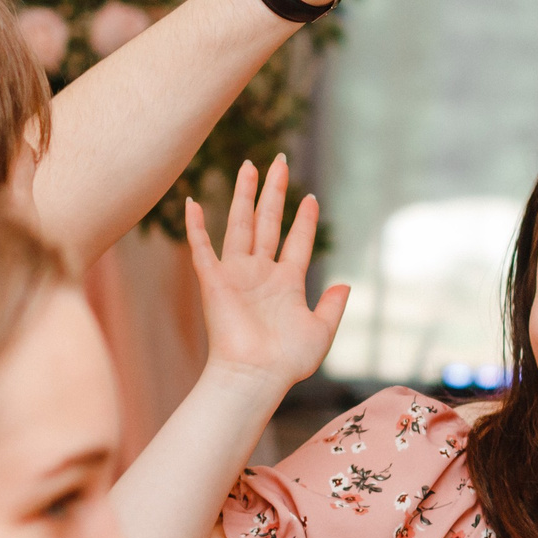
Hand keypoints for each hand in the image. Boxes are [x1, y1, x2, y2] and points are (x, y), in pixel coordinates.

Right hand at [187, 156, 349, 395]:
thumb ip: (333, 306)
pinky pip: (202, 247)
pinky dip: (196, 225)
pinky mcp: (214, 281)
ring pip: (240, 224)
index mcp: (287, 283)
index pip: (296, 241)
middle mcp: (261, 274)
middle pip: (267, 222)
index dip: (304, 219)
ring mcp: (237, 275)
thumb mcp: (321, 331)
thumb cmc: (287, 361)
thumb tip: (344, 283)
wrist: (256, 376)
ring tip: (250, 165)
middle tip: (279, 161)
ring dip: (244, 195)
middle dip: (273, 191)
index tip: (309, 196)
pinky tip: (192, 202)